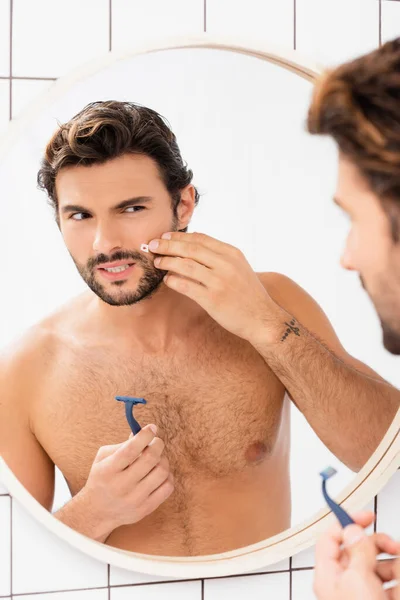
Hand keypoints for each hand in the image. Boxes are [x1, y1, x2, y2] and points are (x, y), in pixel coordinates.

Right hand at [82, 425, 173, 532]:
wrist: (97, 513)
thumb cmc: (102, 479)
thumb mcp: (103, 459)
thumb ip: (123, 444)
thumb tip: (145, 432)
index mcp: (108, 470)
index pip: (131, 449)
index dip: (145, 435)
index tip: (152, 428)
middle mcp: (121, 486)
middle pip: (150, 458)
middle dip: (157, 444)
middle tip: (155, 442)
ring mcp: (135, 499)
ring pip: (162, 471)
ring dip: (163, 460)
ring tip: (156, 460)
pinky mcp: (146, 508)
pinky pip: (168, 487)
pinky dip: (167, 476)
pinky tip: (158, 474)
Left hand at [149, 231, 273, 341]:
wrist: (262, 318)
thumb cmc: (248, 293)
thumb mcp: (239, 267)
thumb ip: (219, 256)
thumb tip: (192, 245)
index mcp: (232, 253)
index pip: (201, 238)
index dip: (180, 236)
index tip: (165, 236)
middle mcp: (226, 265)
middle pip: (190, 249)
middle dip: (168, 245)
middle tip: (152, 244)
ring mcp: (219, 282)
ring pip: (185, 266)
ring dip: (167, 262)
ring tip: (157, 261)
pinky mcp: (212, 299)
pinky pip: (186, 286)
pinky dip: (173, 281)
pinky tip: (167, 280)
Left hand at [314, 511, 399, 599]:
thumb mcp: (358, 580)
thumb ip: (357, 551)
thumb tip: (353, 529)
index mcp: (328, 576)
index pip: (330, 538)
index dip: (347, 522)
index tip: (368, 516)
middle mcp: (342, 582)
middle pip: (359, 549)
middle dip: (379, 545)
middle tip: (394, 547)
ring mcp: (361, 593)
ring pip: (378, 565)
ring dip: (393, 565)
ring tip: (398, 574)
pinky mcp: (377, 599)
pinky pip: (389, 581)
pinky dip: (397, 579)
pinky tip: (399, 585)